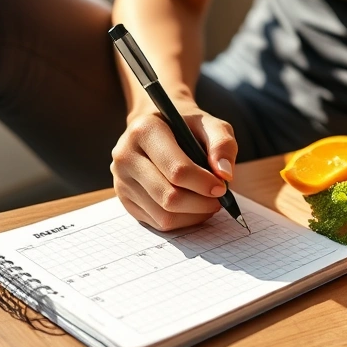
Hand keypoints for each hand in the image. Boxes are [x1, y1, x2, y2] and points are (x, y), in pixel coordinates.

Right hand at [111, 103, 237, 230]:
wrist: (159, 128)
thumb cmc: (187, 126)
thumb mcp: (209, 124)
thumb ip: (222, 144)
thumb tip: (225, 175)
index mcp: (144, 130)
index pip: (176, 170)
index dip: (204, 183)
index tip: (222, 187)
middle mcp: (126, 155)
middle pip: (169, 196)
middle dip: (201, 203)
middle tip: (219, 198)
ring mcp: (121, 180)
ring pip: (164, 214)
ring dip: (194, 214)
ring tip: (209, 203)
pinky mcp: (125, 199)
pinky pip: (158, 222)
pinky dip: (183, 221)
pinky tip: (194, 208)